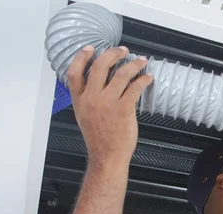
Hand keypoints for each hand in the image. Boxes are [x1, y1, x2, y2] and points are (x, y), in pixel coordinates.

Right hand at [67, 45, 153, 168]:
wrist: (107, 156)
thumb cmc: (99, 140)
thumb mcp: (84, 116)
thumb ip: (87, 99)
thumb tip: (98, 85)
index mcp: (80, 100)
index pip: (74, 72)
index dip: (81, 57)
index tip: (90, 48)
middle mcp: (92, 98)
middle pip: (99, 66)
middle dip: (112, 54)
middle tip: (123, 50)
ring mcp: (107, 103)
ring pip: (120, 74)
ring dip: (133, 64)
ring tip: (141, 61)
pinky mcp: (123, 109)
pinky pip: (134, 88)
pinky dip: (143, 80)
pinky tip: (147, 78)